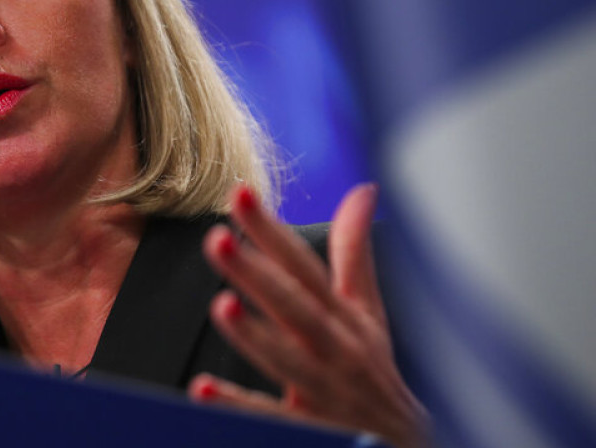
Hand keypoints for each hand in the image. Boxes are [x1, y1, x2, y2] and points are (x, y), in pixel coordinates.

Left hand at [189, 184, 427, 447]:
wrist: (408, 445)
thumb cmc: (375, 370)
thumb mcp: (367, 310)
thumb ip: (353, 252)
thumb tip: (364, 189)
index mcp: (342, 316)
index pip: (303, 265)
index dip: (272, 231)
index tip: (239, 195)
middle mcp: (335, 349)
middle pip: (295, 306)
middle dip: (259, 273)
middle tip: (219, 240)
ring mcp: (325, 391)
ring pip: (288, 360)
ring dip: (256, 335)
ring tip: (222, 306)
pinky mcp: (312, 428)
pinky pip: (273, 418)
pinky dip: (239, 406)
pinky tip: (203, 389)